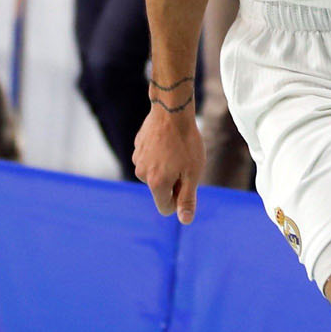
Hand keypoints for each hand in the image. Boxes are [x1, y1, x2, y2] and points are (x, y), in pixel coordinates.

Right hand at [133, 94, 205, 222]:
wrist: (172, 111)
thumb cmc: (186, 142)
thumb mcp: (193, 173)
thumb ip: (187, 199)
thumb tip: (185, 221)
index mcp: (156, 183)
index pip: (166, 207)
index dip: (179, 199)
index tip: (187, 182)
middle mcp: (142, 174)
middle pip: (160, 190)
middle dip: (173, 182)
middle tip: (184, 162)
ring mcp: (137, 159)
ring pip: (155, 174)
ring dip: (166, 167)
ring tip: (176, 150)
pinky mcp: (137, 147)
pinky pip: (150, 159)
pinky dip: (159, 155)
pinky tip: (168, 141)